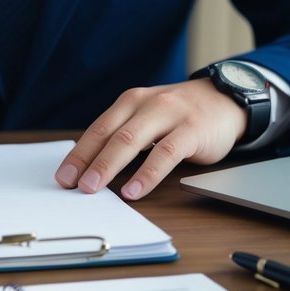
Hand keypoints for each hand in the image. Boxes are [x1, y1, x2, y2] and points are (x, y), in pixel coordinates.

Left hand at [54, 79, 245, 199]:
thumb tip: (94, 166)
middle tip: (71, 185)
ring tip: (93, 189)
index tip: (62, 176)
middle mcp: (146, 104)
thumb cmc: (181, 114)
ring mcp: (169, 115)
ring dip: (108, 166)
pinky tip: (135, 190)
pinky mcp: (191, 130)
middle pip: (109, 134)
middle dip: (87, 161)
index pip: (98, 129)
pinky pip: (165, 154)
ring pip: (131, 141)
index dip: (78, 153)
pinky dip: (147, 174)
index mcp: (131, 102)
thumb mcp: (149, 116)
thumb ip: (126, 134)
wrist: (227, 100)